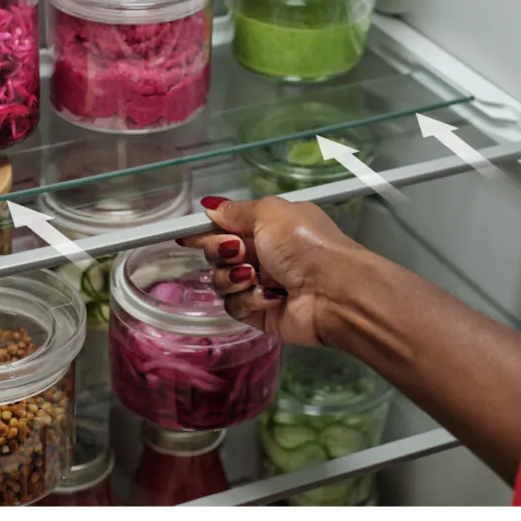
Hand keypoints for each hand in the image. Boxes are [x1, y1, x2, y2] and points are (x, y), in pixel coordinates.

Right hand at [179, 196, 364, 346]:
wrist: (335, 292)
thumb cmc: (307, 245)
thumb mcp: (269, 213)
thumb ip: (235, 210)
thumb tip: (211, 206)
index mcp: (268, 227)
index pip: (226, 227)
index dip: (205, 231)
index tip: (185, 234)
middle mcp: (264, 255)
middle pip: (218, 254)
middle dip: (220, 251)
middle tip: (237, 250)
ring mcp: (261, 285)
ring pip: (221, 282)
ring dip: (233, 277)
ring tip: (254, 276)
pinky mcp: (260, 314)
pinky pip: (234, 307)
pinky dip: (248, 300)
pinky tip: (270, 296)